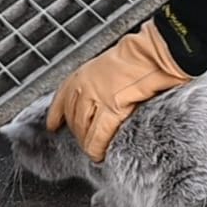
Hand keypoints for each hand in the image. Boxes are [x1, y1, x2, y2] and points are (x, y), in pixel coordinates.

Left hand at [47, 21, 189, 161]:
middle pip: (73, 117)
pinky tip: (99, 155)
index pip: (62, 98)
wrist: (154, 52)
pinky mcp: (111, 109)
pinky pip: (98, 136)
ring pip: (82, 129)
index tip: (53, 125)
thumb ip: (103, 80)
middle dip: (77, 133)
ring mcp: (96, 98)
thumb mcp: (113, 63)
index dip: (57, 115)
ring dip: (86, 142)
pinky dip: (97, 148)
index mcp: (84, 73)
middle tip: (84, 142)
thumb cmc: (141, 55)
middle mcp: (84, 86)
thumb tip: (106, 95)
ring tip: (93, 151)